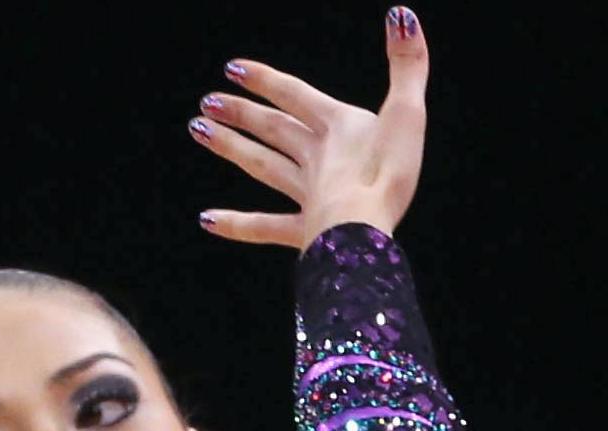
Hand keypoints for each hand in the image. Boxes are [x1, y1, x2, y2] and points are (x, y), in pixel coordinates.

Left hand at [192, 10, 429, 247]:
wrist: (364, 231)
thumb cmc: (387, 174)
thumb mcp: (407, 113)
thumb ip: (407, 65)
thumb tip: (401, 16)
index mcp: (338, 128)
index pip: (294, 94)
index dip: (265, 80)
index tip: (233, 68)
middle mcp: (316, 157)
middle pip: (273, 128)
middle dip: (241, 112)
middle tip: (207, 101)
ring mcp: (306, 194)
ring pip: (262, 166)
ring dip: (232, 147)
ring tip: (199, 131)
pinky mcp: (304, 231)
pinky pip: (265, 226)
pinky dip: (237, 224)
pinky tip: (208, 219)